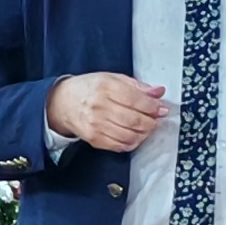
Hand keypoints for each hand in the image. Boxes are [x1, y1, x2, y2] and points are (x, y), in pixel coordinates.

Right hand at [47, 72, 166, 151]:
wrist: (64, 102)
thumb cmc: (90, 89)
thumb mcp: (113, 79)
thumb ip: (137, 86)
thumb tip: (158, 92)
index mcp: (106, 87)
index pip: (136, 100)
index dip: (153, 106)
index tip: (162, 108)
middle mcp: (100, 106)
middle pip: (135, 119)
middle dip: (151, 121)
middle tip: (156, 119)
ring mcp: (96, 125)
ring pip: (129, 135)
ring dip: (143, 134)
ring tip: (146, 128)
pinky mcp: (94, 138)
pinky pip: (120, 145)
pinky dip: (132, 143)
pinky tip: (134, 136)